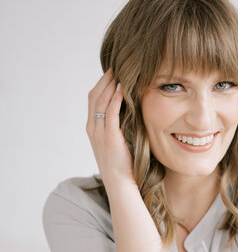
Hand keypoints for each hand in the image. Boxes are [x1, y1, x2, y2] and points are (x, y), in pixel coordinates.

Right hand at [86, 68, 136, 188]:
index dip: (101, 84)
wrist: (120, 184)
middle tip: (116, 67)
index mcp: (92, 129)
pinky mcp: (109, 137)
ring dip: (110, 84)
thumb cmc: (123, 165)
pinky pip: (111, 112)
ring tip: (120, 72)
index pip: (93, 99)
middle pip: (94, 96)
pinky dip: (116, 97)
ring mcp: (99, 132)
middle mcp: (92, 128)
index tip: (112, 73)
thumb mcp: (117, 142)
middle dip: (104, 79)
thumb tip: (130, 111)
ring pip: (100, 101)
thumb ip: (118, 126)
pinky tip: (123, 88)